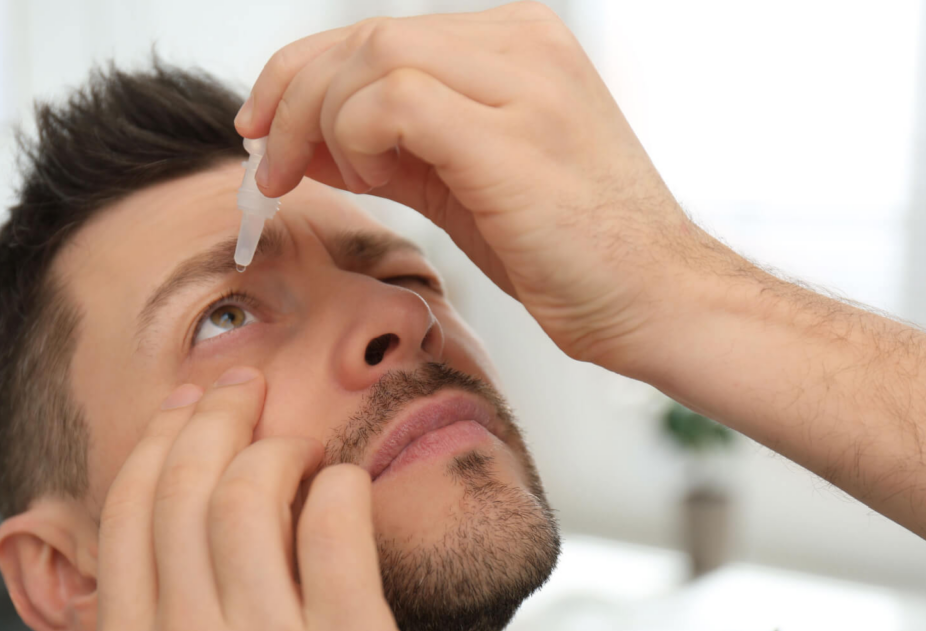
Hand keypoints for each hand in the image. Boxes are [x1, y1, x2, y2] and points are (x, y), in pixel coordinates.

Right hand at [94, 368, 412, 630]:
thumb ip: (173, 612)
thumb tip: (182, 505)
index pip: (126, 515)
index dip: (158, 440)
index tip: (186, 401)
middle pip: (183, 488)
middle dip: (215, 416)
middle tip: (246, 386)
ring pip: (246, 495)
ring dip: (279, 448)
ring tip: (307, 449)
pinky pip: (331, 526)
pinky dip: (342, 485)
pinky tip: (348, 487)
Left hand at [236, 1, 723, 369]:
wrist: (658, 302)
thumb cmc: (570, 253)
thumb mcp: (464, 185)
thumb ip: (392, 151)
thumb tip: (306, 142)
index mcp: (516, 47)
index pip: (380, 34)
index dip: (304, 75)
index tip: (266, 129)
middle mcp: (523, 45)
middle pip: (367, 35)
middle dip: (293, 96)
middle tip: (269, 161)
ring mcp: (524, 80)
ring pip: (372, 56)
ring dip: (322, 122)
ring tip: (336, 180)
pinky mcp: (512, 131)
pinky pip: (392, 100)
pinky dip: (355, 137)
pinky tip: (370, 178)